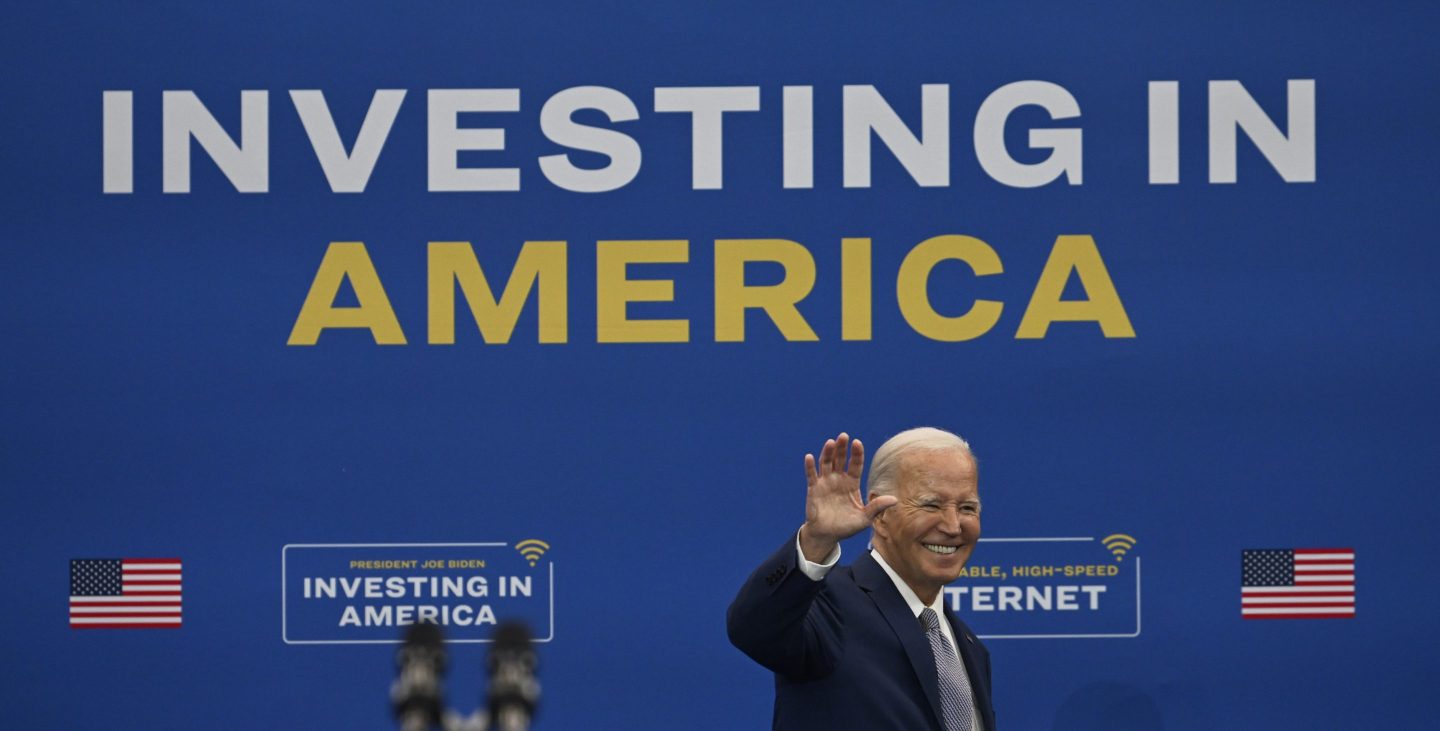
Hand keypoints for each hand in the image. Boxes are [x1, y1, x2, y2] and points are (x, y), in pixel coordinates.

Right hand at [799, 433, 896, 561]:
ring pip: (826, 463)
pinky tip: (810, 457)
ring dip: (828, 452)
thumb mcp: (865, 518)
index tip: (857, 443)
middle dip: (842, 447)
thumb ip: (877, 507)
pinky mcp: (813, 489)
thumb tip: (895, 500)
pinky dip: (810, 466)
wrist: (827, 535)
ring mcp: (825, 482)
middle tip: (844, 436)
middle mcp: (838, 479)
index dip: (856, 453)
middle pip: (840, 459)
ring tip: (831, 442)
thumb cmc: (847, 526)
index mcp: (852, 483)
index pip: (855, 464)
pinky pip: (811, 475)